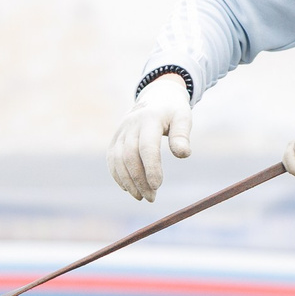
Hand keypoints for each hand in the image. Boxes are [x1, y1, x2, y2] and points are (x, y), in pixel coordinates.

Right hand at [109, 73, 192, 200]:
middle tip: (152, 198)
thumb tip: (183, 154)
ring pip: (118, 160)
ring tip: (142, 197)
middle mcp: (131, 125)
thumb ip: (182, 135)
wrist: (155, 97)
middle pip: (130, 156)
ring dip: (128, 182)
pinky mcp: (114, 139)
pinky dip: (118, 176)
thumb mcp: (183, 118)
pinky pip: (112, 160)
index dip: (151, 167)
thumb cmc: (172, 111)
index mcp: (149, 119)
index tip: (157, 186)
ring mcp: (120, 132)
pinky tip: (129, 189)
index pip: (147, 147)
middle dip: (139, 180)